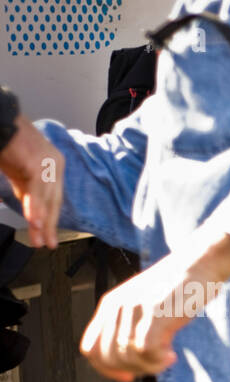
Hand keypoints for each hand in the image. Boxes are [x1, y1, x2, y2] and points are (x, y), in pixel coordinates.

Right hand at [0, 115, 63, 248]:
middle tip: (47, 244)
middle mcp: (56, 165)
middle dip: (50, 225)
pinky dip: (35, 207)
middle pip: (53, 201)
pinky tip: (34, 222)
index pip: (53, 198)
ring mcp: (49, 163)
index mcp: (53, 167)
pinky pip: (37, 190)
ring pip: (47, 198)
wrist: (0, 120)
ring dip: (43, 221)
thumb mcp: (18, 171)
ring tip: (41, 239)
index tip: (47, 236)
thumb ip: (26, 189)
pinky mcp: (39, 163)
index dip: (50, 218)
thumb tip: (31, 211)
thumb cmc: (6, 142)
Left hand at [79, 233, 229, 381]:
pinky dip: (157, 361)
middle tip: (153, 365)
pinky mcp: (154, 313)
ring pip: (126, 356)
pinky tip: (171, 355)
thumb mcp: (145, 304)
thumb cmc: (179, 286)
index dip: (106, 369)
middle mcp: (117, 307)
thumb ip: (131, 325)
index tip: (129, 376)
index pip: (90, 348)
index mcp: (110, 305)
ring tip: (166, 358)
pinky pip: (145, 351)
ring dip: (148, 367)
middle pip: (108, 356)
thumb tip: (131, 360)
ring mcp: (135, 309)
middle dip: (131, 370)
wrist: (200, 262)